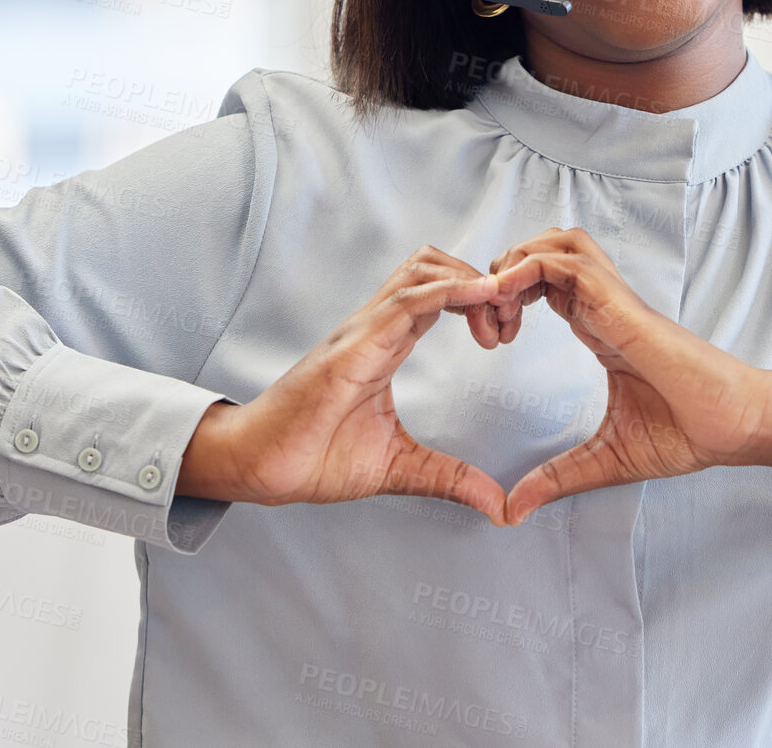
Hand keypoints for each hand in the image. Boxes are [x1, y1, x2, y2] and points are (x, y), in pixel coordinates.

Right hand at [201, 246, 511, 525]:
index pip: (441, 295)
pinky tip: (482, 296)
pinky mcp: (356, 344)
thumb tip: (498, 505)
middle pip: (436, 266)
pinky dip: (450, 291)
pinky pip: (407, 300)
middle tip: (511, 320)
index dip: (482, 298)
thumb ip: (450, 478)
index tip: (510, 327)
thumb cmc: (313, 457)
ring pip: (423, 269)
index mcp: (387, 345)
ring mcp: (365, 330)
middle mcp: (378, 327)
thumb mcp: (401, 468)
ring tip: (500, 311)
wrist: (261, 466)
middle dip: (483, 280)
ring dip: (470, 280)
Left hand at [485, 227, 771, 525]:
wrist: (736, 427)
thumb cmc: (688, 434)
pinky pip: (569, 263)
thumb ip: (556, 478)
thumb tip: (512, 510)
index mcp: (600, 328)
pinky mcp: (623, 305)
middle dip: (504, 272)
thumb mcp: (604, 460)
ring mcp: (615, 301)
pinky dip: (530, 269)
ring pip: (558, 243)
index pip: (544, 284)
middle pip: (546, 250)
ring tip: (497, 306)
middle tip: (487, 321)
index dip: (508, 298)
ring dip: (517, 263)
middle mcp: (605, 306)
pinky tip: (509, 302)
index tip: (491, 339)